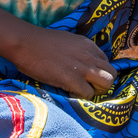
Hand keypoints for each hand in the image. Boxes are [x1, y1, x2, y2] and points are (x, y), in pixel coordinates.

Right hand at [1, 26, 117, 98]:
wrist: (26, 43)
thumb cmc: (41, 42)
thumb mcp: (68, 41)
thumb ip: (79, 51)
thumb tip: (80, 62)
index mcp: (89, 45)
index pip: (106, 62)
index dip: (98, 72)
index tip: (88, 77)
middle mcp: (90, 56)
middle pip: (111, 74)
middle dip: (103, 83)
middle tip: (88, 87)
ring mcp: (83, 68)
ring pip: (107, 84)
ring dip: (96, 91)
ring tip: (82, 91)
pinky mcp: (72, 79)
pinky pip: (88, 94)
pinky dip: (81, 96)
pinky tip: (69, 92)